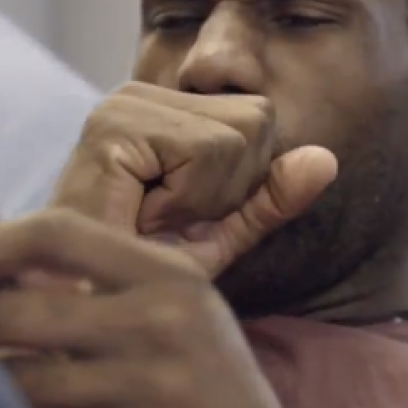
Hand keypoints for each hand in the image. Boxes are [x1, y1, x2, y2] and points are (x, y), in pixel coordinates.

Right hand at [52, 83, 336, 276]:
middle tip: (161, 223)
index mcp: (159, 109)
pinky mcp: (112, 127)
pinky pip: (206, 152)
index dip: (236, 185)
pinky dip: (185, 201)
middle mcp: (136, 94)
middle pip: (255, 120)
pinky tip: (137, 219)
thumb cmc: (135, 277)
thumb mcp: (217, 236)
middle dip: (224, 191)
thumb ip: (267, 197)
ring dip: (201, 201)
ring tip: (146, 223)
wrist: (81, 314)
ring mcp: (121, 105)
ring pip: (236, 137)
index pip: (258, 117)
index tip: (177, 217)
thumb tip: (327, 159)